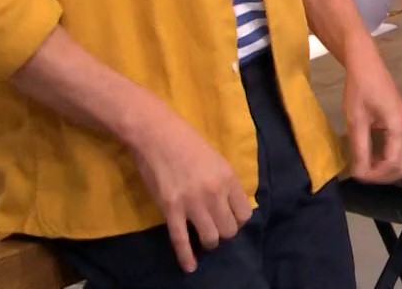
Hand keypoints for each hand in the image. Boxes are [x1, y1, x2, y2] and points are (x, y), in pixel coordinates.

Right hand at [127, 109, 253, 273]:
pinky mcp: (171, 210)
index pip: (245, 213)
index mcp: (228, 178)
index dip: (238, 220)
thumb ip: (224, 182)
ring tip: (204, 240)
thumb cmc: (186, 141)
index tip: (230, 219)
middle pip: (229, 229)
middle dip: (224, 232)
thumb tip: (230, 204)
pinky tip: (190, 267)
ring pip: (210, 238)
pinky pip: (181, 240)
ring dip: (209, 242)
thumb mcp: (215, 159)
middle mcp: (214, 193)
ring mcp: (193, 203)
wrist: (156, 134)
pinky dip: (186, 256)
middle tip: (215, 228)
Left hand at [344, 54, 401, 183]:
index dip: (375, 174)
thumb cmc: (359, 89)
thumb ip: (360, 148)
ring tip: (371, 167)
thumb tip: (359, 173)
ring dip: (392, 169)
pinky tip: (377, 157)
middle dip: (386, 175)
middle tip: (364, 173)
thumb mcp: (355, 120)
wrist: (367, 64)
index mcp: (399, 126)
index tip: (357, 174)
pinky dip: (395, 160)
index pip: (392, 163)